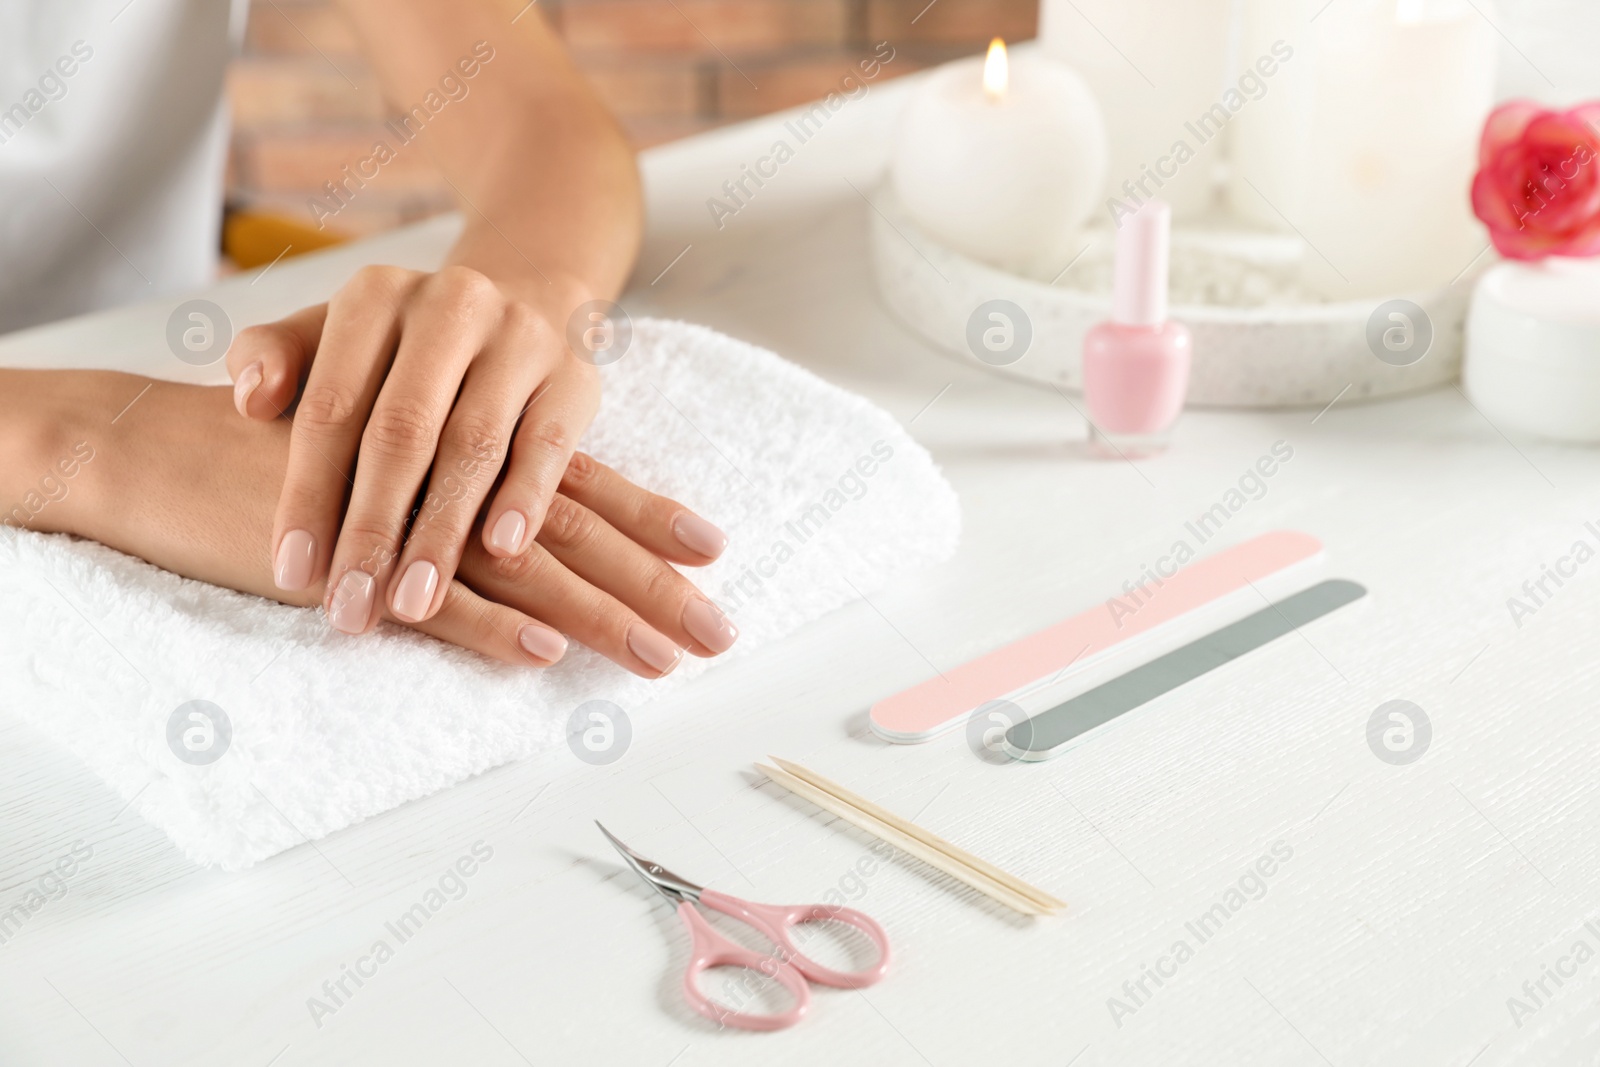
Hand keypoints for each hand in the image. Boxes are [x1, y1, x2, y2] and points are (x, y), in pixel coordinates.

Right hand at [18, 372, 736, 677]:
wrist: (165, 447)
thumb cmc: (287, 451)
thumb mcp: (383, 450)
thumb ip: (451, 479)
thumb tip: (522, 530)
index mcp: (466, 447)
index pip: (577, 485)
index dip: (649, 516)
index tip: (715, 551)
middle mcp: (452, 477)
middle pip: (573, 533)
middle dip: (652, 588)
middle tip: (720, 634)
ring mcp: (403, 518)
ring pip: (522, 570)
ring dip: (597, 617)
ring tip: (661, 658)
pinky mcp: (348, 560)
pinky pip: (430, 600)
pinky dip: (488, 625)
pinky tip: (542, 652)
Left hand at [227, 265, 604, 635]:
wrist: (529, 303)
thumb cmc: (408, 347)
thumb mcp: (336, 335)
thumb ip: (277, 358)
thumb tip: (248, 403)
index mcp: (375, 296)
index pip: (332, 406)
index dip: (308, 493)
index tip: (293, 571)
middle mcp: (449, 305)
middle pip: (401, 431)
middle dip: (372, 529)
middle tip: (351, 607)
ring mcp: (519, 338)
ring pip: (473, 446)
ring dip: (441, 533)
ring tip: (414, 604)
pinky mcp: (574, 377)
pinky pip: (548, 445)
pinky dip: (525, 498)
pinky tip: (502, 550)